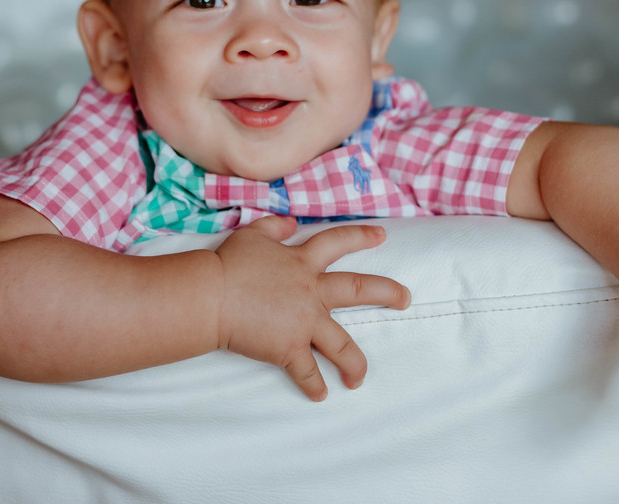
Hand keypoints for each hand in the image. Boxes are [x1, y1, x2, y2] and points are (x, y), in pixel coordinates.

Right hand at [214, 216, 410, 400]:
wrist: (212, 296)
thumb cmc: (228, 265)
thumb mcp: (251, 235)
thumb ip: (274, 227)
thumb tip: (292, 223)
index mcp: (303, 262)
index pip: (338, 242)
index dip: (361, 236)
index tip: (382, 236)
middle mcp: (311, 291)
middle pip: (358, 289)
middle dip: (386, 292)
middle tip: (405, 299)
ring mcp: (304, 322)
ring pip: (342, 345)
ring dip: (355, 363)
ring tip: (360, 378)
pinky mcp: (289, 348)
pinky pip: (307, 372)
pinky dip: (314, 385)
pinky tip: (321, 395)